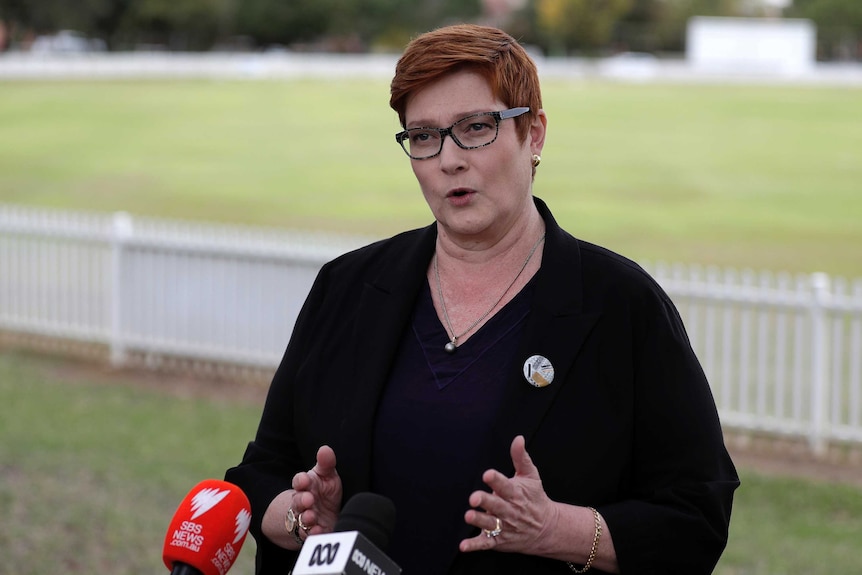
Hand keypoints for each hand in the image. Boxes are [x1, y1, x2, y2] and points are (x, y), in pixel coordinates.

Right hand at [290, 445, 342, 534]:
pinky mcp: (311, 532)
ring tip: (311, 516)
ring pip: (301, 519)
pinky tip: (318, 530)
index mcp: (305, 485)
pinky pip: (308, 534)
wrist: (324, 512)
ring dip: (305, 518)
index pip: (299, 481)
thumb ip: (326, 463)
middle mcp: (302, 502)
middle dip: (301, 501)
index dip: (301, 481)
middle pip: (297, 501)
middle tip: (308, 499)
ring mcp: (305, 517)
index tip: (305, 480)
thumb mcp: (326, 475)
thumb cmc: (324, 490)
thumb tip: (325, 449)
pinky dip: (312, 533)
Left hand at [459, 435, 558, 554]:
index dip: (496, 480)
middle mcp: (509, 511)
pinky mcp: (499, 540)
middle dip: (486, 502)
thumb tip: (518, 438)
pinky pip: (486, 544)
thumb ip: (521, 457)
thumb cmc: (534, 499)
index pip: (505, 486)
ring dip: (479, 521)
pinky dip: (474, 545)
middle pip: (496, 506)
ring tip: (469, 516)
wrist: (547, 528)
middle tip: (475, 497)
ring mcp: (504, 527)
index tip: (487, 474)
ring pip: (490, 524)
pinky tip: (463, 545)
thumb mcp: (531, 476)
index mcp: (516, 494)